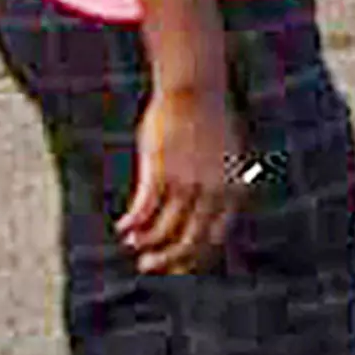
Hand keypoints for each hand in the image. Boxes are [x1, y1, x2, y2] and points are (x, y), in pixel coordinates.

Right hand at [121, 80, 244, 275]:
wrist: (195, 88)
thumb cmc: (208, 118)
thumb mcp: (224, 154)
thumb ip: (219, 182)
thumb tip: (206, 205)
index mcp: (233, 188)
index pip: (215, 238)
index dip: (193, 257)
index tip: (176, 265)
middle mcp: (213, 190)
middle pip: (190, 242)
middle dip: (168, 260)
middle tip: (147, 265)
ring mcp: (187, 182)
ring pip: (164, 231)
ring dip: (145, 243)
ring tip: (132, 243)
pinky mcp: (161, 172)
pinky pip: (143, 211)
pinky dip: (131, 224)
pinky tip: (122, 228)